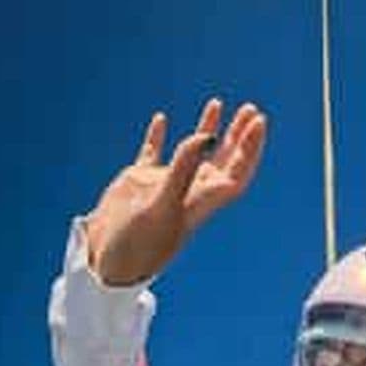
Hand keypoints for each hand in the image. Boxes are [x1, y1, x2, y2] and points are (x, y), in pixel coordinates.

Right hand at [85, 99, 266, 284]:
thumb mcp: (162, 205)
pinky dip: (158, 136)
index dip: (250, 150)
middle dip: (239, 137)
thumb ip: (184, 168)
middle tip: (250, 109)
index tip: (258, 123)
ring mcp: (164, 186)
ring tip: (217, 104)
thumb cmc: (138, 243)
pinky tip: (162, 119)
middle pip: (224, 162)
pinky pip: (153, 154)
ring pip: (193, 153)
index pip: (236, 173)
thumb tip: (209, 137)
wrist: (107, 260)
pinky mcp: (139, 183)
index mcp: (201, 202)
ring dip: (208, 130)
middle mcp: (188, 192)